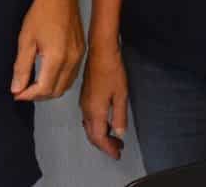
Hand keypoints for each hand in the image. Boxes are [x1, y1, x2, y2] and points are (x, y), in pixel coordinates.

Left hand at [11, 0, 84, 100]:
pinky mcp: (82, 51)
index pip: (43, 89)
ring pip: (66, 85)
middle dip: (39, 95)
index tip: (17, 93)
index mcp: (57, 58)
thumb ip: (21, 67)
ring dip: (50, 89)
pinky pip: (72, 74)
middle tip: (23, 90)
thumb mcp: (26, 40)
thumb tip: (16, 88)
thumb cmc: (42, 13)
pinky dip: (60, 80)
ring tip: (34, 84)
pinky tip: (48, 74)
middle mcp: (72, 60)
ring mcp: (79, 56)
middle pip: (56, 91)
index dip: (28, 95)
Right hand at [79, 44, 129, 158]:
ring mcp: (84, 102)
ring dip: (100, 135)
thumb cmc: (112, 71)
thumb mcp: (121, 95)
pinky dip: (96, 126)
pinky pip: (88, 118)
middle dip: (104, 144)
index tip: (117, 154)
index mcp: (95, 111)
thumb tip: (119, 133)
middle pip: (92, 135)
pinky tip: (105, 123)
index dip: (108, 148)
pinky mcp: (85, 96)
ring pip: (89, 127)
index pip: (99, 138)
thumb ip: (120, 116)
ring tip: (113, 138)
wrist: (101, 51)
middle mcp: (87, 109)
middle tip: (117, 149)